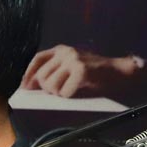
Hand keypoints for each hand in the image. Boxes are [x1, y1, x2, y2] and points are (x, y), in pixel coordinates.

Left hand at [21, 46, 139, 97]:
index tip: (24, 88)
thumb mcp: (72, 67)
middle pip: (42, 76)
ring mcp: (73, 60)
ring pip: (51, 86)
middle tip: (60, 92)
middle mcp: (66, 52)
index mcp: (62, 49)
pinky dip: (70, 97)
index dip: (29, 74)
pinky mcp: (81, 71)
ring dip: (59, 94)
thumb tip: (31, 86)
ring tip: (71, 90)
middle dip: (47, 89)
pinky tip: (78, 92)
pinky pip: (64, 92)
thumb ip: (54, 72)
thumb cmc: (96, 74)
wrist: (121, 73)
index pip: (37, 59)